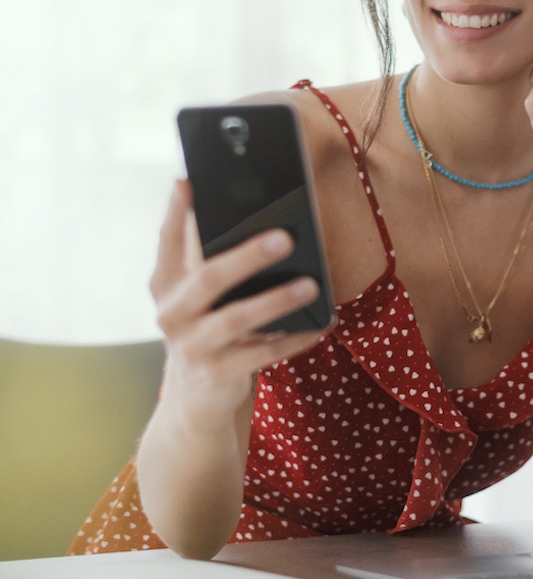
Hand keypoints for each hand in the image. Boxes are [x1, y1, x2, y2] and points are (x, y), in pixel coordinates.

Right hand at [150, 180, 326, 433]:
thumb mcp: (198, 294)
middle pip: (208, 277)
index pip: (168, 240)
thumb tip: (259, 215)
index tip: (189, 180)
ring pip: (235, 319)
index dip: (177, 211)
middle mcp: (172, 312)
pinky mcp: (218, 374)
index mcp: (166, 282)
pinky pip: (262, 353)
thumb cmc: (207, 326)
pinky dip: (294, 338)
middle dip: (247, 255)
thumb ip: (212, 258)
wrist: (194, 397)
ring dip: (276, 300)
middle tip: (285, 236)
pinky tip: (320, 324)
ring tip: (310, 285)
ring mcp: (193, 345)